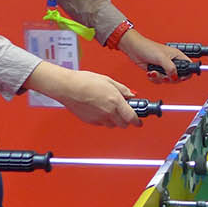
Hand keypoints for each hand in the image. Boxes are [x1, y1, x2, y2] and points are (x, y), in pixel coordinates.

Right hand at [23, 62, 140, 127]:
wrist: (67, 87)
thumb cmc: (85, 81)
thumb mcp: (109, 81)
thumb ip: (122, 89)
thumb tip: (131, 95)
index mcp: (115, 101)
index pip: (132, 117)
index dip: (137, 121)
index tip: (139, 122)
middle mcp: (108, 112)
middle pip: (123, 124)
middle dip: (126, 120)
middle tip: (125, 112)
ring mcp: (98, 118)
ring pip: (112, 125)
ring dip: (115, 120)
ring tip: (111, 109)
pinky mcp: (90, 121)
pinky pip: (101, 124)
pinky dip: (104, 120)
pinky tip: (100, 110)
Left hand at [118, 29, 187, 83]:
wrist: (134, 49)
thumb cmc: (148, 48)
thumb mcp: (162, 58)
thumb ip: (171, 68)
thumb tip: (175, 77)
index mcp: (177, 56)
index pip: (189, 66)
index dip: (187, 73)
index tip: (180, 77)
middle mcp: (172, 62)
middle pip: (178, 76)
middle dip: (170, 78)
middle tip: (165, 76)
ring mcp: (164, 67)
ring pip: (168, 80)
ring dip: (159, 78)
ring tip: (154, 72)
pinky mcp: (157, 71)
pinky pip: (159, 80)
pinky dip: (154, 79)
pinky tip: (151, 72)